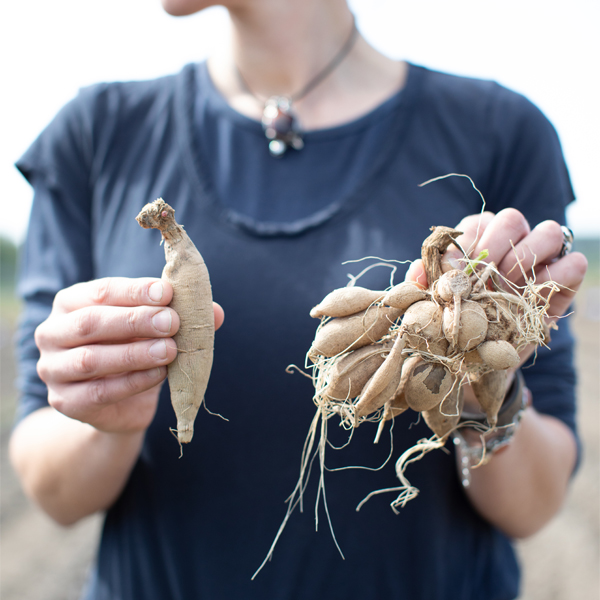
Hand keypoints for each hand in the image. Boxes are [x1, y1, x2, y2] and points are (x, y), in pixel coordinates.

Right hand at [34, 277, 224, 434]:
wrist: (118, 404)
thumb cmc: (134, 350)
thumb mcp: (154, 329)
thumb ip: (180, 317)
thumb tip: (215, 312)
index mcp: (71, 303)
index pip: (100, 291)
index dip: (135, 291)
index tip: (167, 292)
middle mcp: (53, 332)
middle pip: (91, 322)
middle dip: (135, 320)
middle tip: (172, 322)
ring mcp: (54, 369)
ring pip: (92, 359)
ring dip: (135, 353)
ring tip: (170, 350)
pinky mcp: (65, 401)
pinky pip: (99, 391)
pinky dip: (133, 382)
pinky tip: (160, 375)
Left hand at [407, 208, 586, 325]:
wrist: (478, 360)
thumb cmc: (453, 323)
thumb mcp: (434, 306)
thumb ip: (424, 286)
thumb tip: (416, 273)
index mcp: (475, 240)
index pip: (474, 224)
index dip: (464, 246)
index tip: (454, 273)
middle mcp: (509, 241)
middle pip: (511, 219)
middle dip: (495, 247)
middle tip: (483, 279)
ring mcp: (540, 258)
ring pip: (549, 231)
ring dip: (526, 259)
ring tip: (507, 288)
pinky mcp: (564, 280)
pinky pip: (573, 264)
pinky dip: (554, 278)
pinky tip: (531, 299)